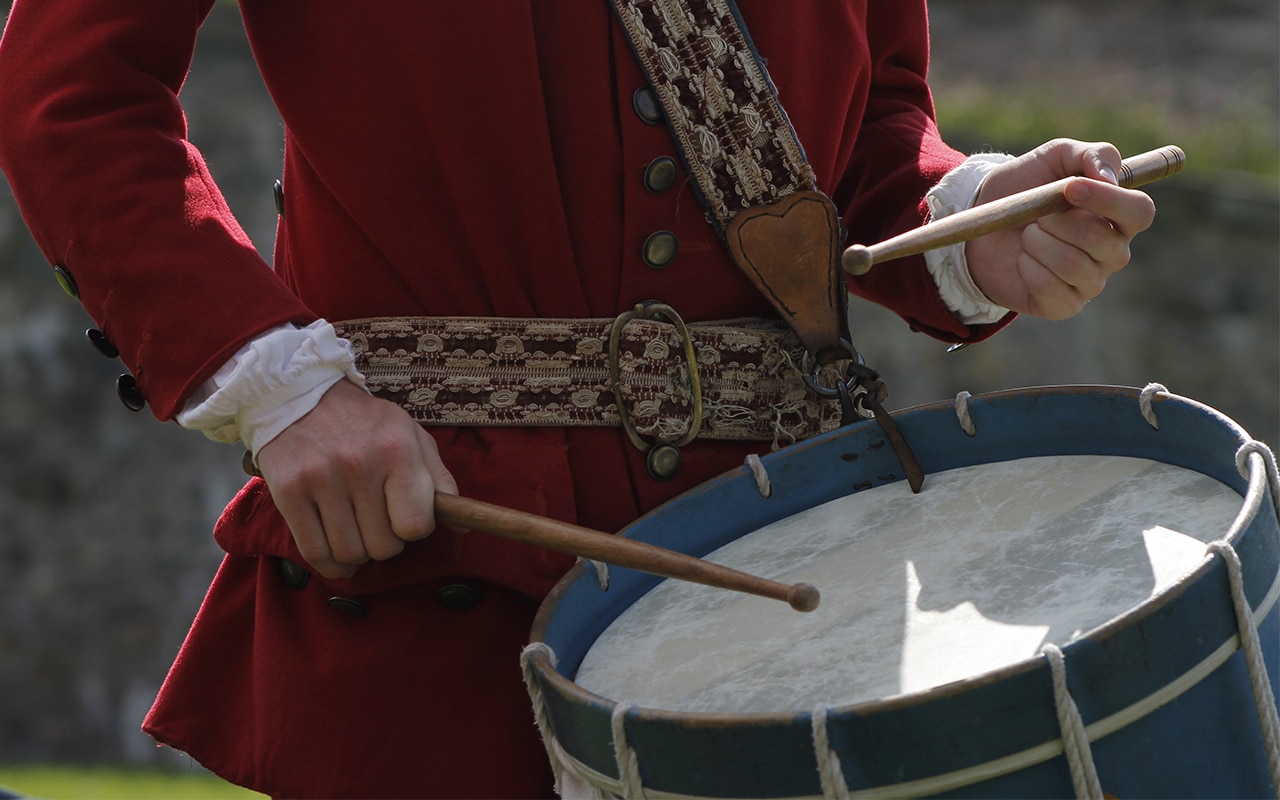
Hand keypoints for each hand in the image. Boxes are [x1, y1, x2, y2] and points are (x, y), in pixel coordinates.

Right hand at [255, 379, 457, 578]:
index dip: (415, 529)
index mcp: (397, 449)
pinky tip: (337, 555)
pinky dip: (331, 564)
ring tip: (358, 534)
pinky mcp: (287, 492)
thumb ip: (438, 480)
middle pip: (384, 546)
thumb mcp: (411, 436)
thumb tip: (463, 526)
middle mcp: (359, 464)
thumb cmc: (365, 423)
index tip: (405, 518)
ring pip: (350, 553)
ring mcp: (320, 479)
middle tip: (378, 524)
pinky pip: (314, 553)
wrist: (300, 395)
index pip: (416, 525)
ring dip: (359, 554)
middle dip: (386, 542)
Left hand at [965, 139, 1156, 319]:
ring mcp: (1090, 282)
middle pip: (1101, 239)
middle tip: (1037, 216)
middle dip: (1058, 221)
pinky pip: (1049, 287)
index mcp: (1120, 217)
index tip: (1070, 188)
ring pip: (1072, 264)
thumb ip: (1092, 154)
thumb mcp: (1055, 157)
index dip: (1108, 200)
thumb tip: (1109, 177)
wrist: (982, 223)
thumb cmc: (1025, 188)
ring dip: (1038, 243)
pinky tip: (1022, 260)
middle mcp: (1113, 252)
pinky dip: (1027, 268)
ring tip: (1027, 236)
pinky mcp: (1063, 306)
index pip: (1139, 212)